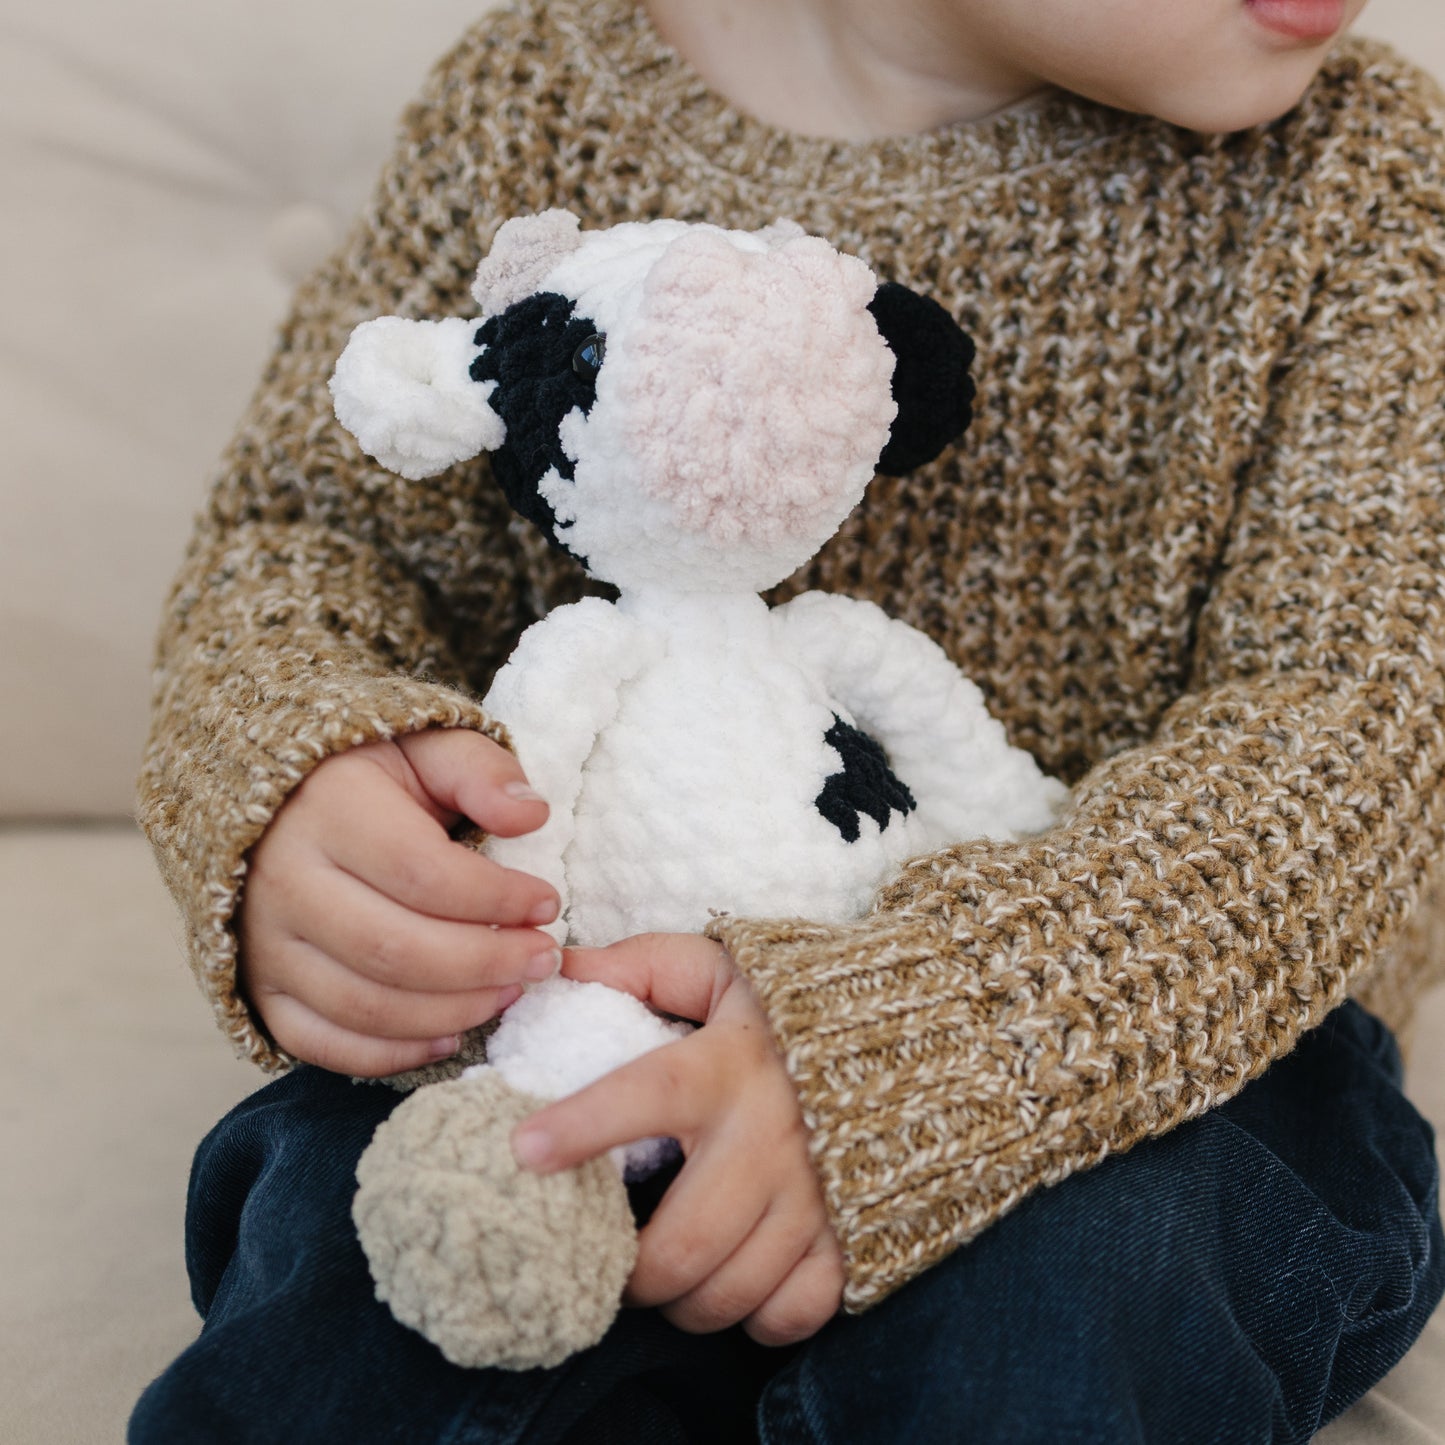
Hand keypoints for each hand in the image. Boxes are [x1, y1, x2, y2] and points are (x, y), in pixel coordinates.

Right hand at [238, 728, 560, 1076]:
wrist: (274, 803)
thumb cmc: (368, 775)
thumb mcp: (426, 747)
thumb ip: (481, 771)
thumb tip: (531, 813)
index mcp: (328, 811)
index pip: (423, 874)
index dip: (496, 898)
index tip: (547, 903)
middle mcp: (285, 882)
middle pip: (395, 950)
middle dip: (485, 964)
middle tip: (542, 960)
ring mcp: (265, 944)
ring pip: (365, 1005)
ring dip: (453, 1011)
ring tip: (510, 991)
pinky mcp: (260, 990)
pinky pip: (323, 1044)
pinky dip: (393, 1053)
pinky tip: (451, 1034)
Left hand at [511, 934, 844, 1346]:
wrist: (915, 1033)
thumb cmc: (788, 1006)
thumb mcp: (716, 968)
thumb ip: (638, 965)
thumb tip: (559, 968)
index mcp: (729, 1064)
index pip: (650, 1093)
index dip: (585, 1125)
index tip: (524, 1151)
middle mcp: (773, 1136)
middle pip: (683, 1243)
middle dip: (628, 1272)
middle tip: (613, 1256)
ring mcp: (818, 1195)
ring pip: (728, 1292)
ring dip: (682, 1302)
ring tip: (669, 1274)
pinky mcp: (852, 1237)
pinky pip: (790, 1314)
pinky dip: (753, 1318)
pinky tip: (738, 1284)